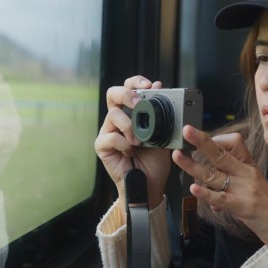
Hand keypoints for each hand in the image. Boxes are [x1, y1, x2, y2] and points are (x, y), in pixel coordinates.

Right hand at [94, 76, 170, 214]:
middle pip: (113, 94)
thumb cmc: (156, 161)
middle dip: (126, 94)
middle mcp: (119, 119)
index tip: (150, 85)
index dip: (136, 82)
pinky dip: (123, 143)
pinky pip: (110, 137)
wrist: (151, 185)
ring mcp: (109, 132)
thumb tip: (160, 87)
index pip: (129, 88)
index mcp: (133, 113)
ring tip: (139, 140)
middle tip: (139, 103)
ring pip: (113, 115)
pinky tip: (131, 151)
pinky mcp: (102, 146)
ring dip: (129, 125)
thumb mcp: (165, 135)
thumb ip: (162, 113)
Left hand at [172, 125, 267, 245]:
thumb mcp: (251, 182)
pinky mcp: (242, 206)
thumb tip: (203, 186)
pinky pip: (220, 198)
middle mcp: (246, 173)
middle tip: (186, 130)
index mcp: (248, 165)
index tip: (202, 140)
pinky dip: (206, 193)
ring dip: (193, 166)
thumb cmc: (265, 203)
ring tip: (178, 157)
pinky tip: (194, 189)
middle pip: (220, 153)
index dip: (216, 139)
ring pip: (214, 174)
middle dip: (202, 141)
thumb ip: (228, 180)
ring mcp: (244, 189)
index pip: (234, 142)